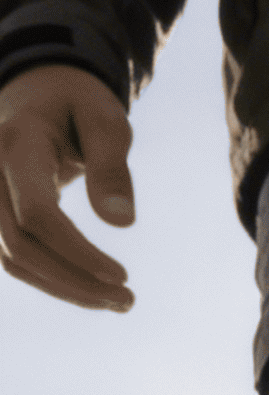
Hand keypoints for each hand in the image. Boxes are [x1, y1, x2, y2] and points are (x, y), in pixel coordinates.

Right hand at [0, 63, 135, 310]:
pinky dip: (53, 280)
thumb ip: (112, 166)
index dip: (77, 252)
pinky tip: (93, 290)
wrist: (37, 92)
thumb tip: (121, 223)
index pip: (38, 213)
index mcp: (17, 144)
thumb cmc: (80, 104)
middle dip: (76, 281)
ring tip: (119, 302)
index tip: (122, 277)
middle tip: (129, 301)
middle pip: (22, 245)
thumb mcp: (106, 120)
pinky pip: (14, 258)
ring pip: (13, 260)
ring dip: (66, 288)